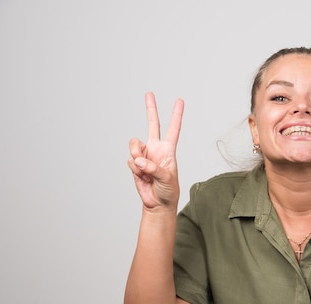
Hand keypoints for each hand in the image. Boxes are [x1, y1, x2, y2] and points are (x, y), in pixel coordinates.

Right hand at [128, 92, 183, 209]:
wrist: (157, 203)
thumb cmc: (168, 191)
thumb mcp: (167, 179)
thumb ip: (153, 168)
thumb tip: (139, 160)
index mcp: (169, 150)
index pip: (173, 129)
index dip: (176, 115)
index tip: (180, 101)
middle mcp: (156, 149)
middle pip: (152, 124)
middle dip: (150, 108)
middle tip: (149, 93)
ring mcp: (144, 155)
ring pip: (134, 145)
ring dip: (136, 156)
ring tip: (144, 170)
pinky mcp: (135, 163)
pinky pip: (130, 160)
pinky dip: (135, 169)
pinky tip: (142, 176)